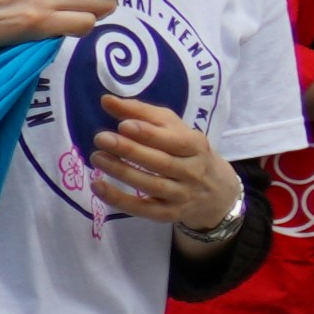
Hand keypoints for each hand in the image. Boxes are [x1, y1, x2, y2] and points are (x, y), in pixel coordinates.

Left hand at [85, 107, 240, 234]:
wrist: (216, 191)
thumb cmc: (185, 150)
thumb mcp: (172, 127)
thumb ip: (141, 112)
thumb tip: (106, 100)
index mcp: (195, 146)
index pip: (174, 141)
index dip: (149, 134)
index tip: (123, 125)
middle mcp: (191, 171)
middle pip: (160, 162)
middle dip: (130, 150)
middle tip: (101, 138)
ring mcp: (181, 195)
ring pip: (151, 184)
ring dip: (121, 172)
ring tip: (97, 157)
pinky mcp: (168, 213)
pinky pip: (142, 208)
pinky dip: (119, 199)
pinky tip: (97, 186)